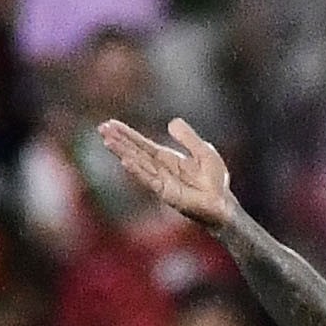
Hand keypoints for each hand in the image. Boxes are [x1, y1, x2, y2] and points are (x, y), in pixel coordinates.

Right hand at [91, 117, 241, 232]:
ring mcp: (160, 181)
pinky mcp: (166, 193)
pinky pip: (148, 179)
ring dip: (122, 152)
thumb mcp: (203, 151)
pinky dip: (137, 170)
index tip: (110, 125)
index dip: (127, 134)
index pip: (142, 144)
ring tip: (108, 141)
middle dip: (119, 140)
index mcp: (166, 158)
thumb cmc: (214, 180)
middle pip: (135, 152)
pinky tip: (125, 161)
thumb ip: (188, 137)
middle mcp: (160, 169)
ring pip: (138, 164)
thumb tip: (171, 122)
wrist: (223, 203)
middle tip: (102, 129)